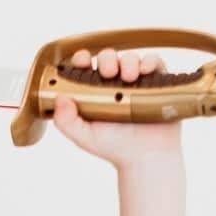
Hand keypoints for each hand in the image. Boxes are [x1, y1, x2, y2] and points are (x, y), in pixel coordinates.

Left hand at [51, 47, 182, 167]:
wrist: (146, 158)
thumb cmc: (114, 148)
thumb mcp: (84, 137)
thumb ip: (66, 121)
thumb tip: (59, 98)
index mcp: (94, 91)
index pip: (85, 67)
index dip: (82, 59)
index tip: (83, 61)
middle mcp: (115, 83)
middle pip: (109, 58)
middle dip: (107, 59)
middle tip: (108, 72)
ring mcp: (136, 82)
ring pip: (131, 58)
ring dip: (129, 62)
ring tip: (129, 78)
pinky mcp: (157, 82)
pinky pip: (154, 63)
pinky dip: (150, 62)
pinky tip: (145, 72)